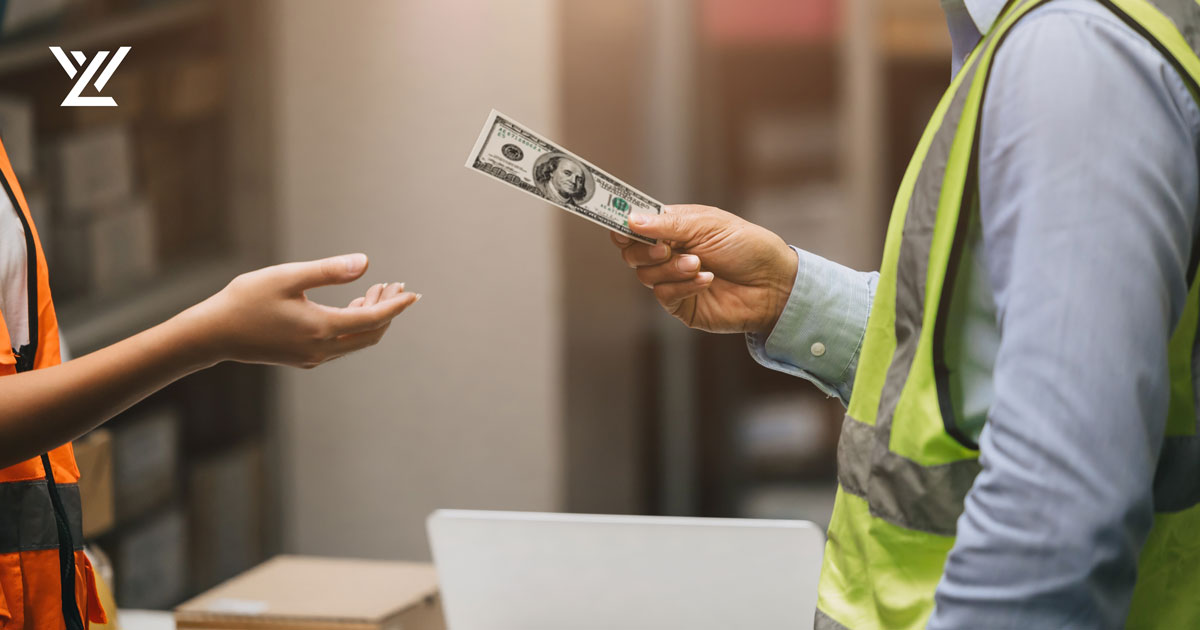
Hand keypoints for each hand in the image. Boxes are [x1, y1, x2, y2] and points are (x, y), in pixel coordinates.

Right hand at [182, 253, 419, 367]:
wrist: (211, 335)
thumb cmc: (245, 300)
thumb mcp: (287, 277)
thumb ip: (328, 270)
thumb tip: (366, 263)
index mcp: (321, 328)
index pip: (373, 320)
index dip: (396, 306)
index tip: (413, 293)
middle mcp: (321, 349)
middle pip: (371, 334)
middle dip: (387, 311)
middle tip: (394, 285)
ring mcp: (312, 358)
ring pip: (357, 341)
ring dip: (372, 318)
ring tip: (377, 290)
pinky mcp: (303, 359)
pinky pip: (342, 345)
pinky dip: (355, 326)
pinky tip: (354, 305)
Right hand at [612, 205, 796, 334]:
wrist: (774, 283)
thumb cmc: (748, 247)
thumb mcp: (708, 225)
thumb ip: (668, 224)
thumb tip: (631, 220)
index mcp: (673, 229)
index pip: (635, 226)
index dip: (624, 225)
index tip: (621, 225)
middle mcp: (669, 254)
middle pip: (632, 253)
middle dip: (644, 250)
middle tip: (666, 249)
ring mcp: (673, 281)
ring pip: (646, 276)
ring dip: (671, 269)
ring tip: (699, 264)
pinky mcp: (681, 306)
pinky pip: (664, 296)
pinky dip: (683, 287)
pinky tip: (706, 280)